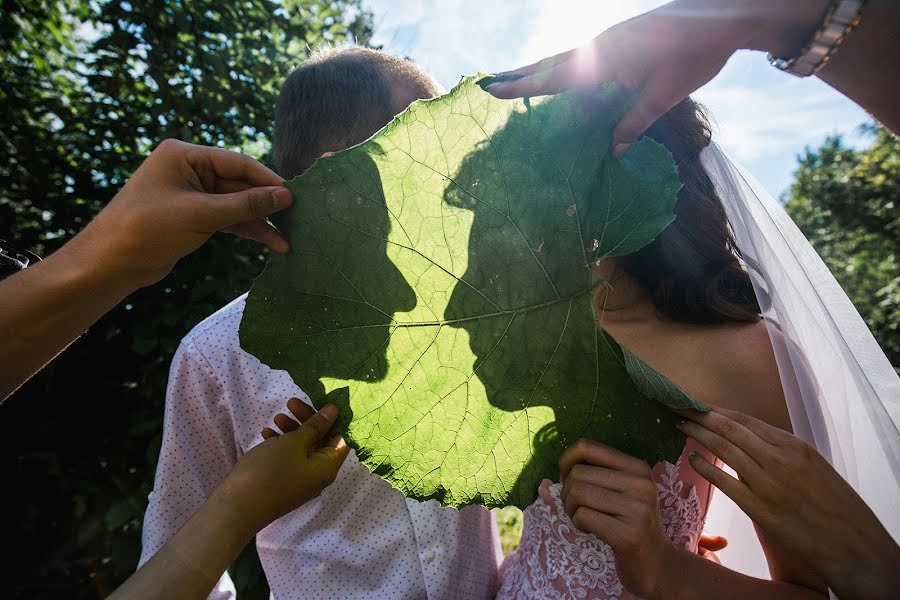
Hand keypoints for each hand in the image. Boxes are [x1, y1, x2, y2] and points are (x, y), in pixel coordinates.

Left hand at [74, 138, 293, 289]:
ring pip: (234, 204)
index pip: (236, 162)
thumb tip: (285, 195)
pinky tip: (269, 242)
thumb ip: (245, 204)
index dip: (267, 180)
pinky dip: (246, 230)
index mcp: (184, 155)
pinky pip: (226, 219)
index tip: (294, 195)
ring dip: (259, 221)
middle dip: (265, 203)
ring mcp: (190, 194)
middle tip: (298, 217)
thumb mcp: (201, 214)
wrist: (110, 264)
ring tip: (288, 237)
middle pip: (238, 183)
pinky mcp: (191, 217)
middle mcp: (188, 170)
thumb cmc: (148, 229)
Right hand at [216, 402, 347, 533]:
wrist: (236, 508)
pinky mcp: (284, 483)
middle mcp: (319, 475)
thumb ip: (315, 426)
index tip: (320, 399)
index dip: (334, 418)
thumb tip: (335, 412)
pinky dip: (281, 444)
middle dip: (307, 420)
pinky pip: (289, 459)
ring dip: (292, 430)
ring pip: (303, 449)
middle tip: (290, 402)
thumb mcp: (294, 442)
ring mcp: (300, 481)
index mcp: (328, 467)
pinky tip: (265, 434)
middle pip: (321, 440)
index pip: (342, 437)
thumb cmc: (269, 471)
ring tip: (275, 418)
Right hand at [482, 0, 826, 155]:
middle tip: (490, 83)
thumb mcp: (665, 94)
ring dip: (539, 69)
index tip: (490, 89)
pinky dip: (563, 67)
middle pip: (551, 62)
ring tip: (516, 80)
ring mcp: (610, 40)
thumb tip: (613, 151)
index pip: (554, 76)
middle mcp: (601, 47)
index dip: (522, 85)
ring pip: (565, 57)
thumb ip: (635, 121)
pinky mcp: (622, 39)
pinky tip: (563, 78)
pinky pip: (582, 55)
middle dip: (520, 74)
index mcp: (605, 60)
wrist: (725, 14)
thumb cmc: (694, 54)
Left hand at [559, 439, 675, 597]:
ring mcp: (638, 509)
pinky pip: (583, 516)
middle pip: (578, 473)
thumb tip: (545, 481)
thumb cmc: (629, 523)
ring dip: (570, 509)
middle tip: (576, 507)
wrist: (656, 564)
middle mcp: (641, 484)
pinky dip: (577, 523)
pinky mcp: (628, 534)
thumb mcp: (619, 492)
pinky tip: (590, 530)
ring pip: (577, 493)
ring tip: (583, 519)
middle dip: (566, 492)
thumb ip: (591, 476)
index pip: (587, 447)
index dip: (566, 460)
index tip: (565, 478)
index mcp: (638, 467)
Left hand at [677, 406, 899, 599]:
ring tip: (678, 426)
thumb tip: (753, 441)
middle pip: (730, 428)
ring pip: (725, 449)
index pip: (744, 420)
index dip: (714, 410)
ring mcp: (772, 484)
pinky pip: (727, 483)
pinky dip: (706, 468)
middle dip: (698, 415)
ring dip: (697, 434)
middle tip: (674, 406)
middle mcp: (782, 459)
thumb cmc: (836, 509)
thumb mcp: (814, 468)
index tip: (693, 403)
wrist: (857, 548)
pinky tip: (691, 459)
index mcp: (795, 446)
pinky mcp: (764, 511)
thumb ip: (784, 453)